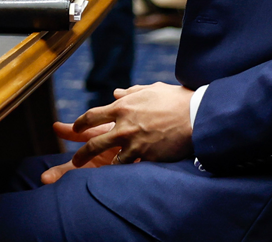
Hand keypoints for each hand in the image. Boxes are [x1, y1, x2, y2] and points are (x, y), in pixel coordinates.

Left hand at [47, 82, 195, 178]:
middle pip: (94, 143)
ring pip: (112, 161)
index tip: (75, 128)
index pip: (92, 116)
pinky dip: (128, 173)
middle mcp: (124, 127)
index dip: (81, 123)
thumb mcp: (150, 90)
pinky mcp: (148, 157)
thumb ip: (130, 92)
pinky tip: (121, 180)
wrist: (197, 115)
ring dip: (105, 168)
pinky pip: (133, 168)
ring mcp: (135, 144)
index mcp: (122, 108)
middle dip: (82, 154)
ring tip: (97, 176)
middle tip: (75, 161)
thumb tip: (117, 93)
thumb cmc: (175, 99)